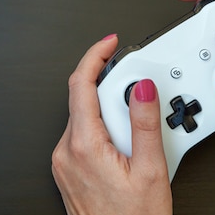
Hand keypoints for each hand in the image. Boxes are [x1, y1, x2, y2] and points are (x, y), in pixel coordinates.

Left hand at [52, 35, 172, 214]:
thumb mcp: (151, 170)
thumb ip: (145, 122)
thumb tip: (141, 87)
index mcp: (84, 145)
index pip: (81, 84)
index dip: (95, 56)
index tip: (109, 43)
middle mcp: (66, 151)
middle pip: (84, 99)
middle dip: (112, 91)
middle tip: (140, 101)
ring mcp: (64, 163)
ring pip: (85, 118)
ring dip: (109, 114)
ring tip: (137, 139)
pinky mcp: (68, 171)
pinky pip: (83, 137)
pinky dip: (102, 131)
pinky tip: (124, 149)